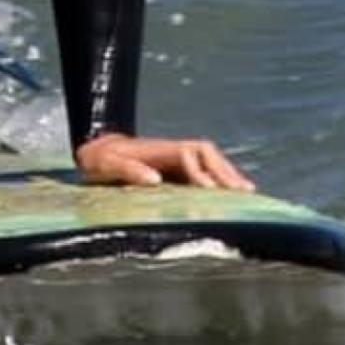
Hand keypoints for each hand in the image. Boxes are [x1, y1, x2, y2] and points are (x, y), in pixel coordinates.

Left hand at [74, 133, 255, 191]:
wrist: (97, 152)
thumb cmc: (99, 161)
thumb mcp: (105, 164)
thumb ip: (128, 169)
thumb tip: (154, 180)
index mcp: (157, 150)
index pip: (187, 155)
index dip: (200, 171)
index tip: (210, 190)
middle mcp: (172, 150)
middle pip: (206, 153)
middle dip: (225, 170)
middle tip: (243, 192)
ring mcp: (176, 158)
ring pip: (210, 160)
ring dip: (228, 173)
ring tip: (247, 193)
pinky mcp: (177, 168)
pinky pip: (205, 170)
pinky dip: (221, 179)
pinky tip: (232, 194)